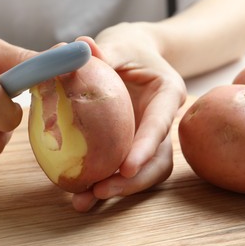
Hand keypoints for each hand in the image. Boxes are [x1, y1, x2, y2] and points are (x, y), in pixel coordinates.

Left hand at [72, 25, 185, 211]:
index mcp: (166, 95)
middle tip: (99, 191)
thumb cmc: (127, 49)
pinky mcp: (134, 146)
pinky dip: (107, 182)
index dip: (145, 148)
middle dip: (132, 182)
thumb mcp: (117, 45)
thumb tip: (78, 47)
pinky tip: (82, 191)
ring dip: (119, 190)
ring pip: (144, 172)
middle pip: (157, 160)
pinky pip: (124, 170)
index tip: (126, 169)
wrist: (132, 56)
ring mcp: (148, 137)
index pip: (160, 124)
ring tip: (84, 200)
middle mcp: (161, 121)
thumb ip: (102, 51)